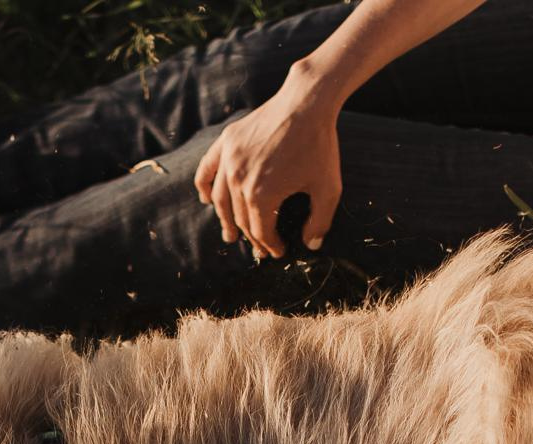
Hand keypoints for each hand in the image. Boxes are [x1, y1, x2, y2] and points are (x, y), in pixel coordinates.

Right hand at [193, 81, 343, 259]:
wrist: (306, 102)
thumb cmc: (319, 146)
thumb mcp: (328, 188)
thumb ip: (320, 221)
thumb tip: (311, 245)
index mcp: (262, 195)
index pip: (260, 231)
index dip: (270, 245)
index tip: (278, 251)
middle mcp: (239, 180)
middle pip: (240, 218)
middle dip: (252, 236)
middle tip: (260, 246)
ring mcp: (229, 160)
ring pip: (220, 200)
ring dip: (225, 220)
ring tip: (231, 235)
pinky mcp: (226, 142)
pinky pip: (207, 171)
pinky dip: (204, 187)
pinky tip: (207, 200)